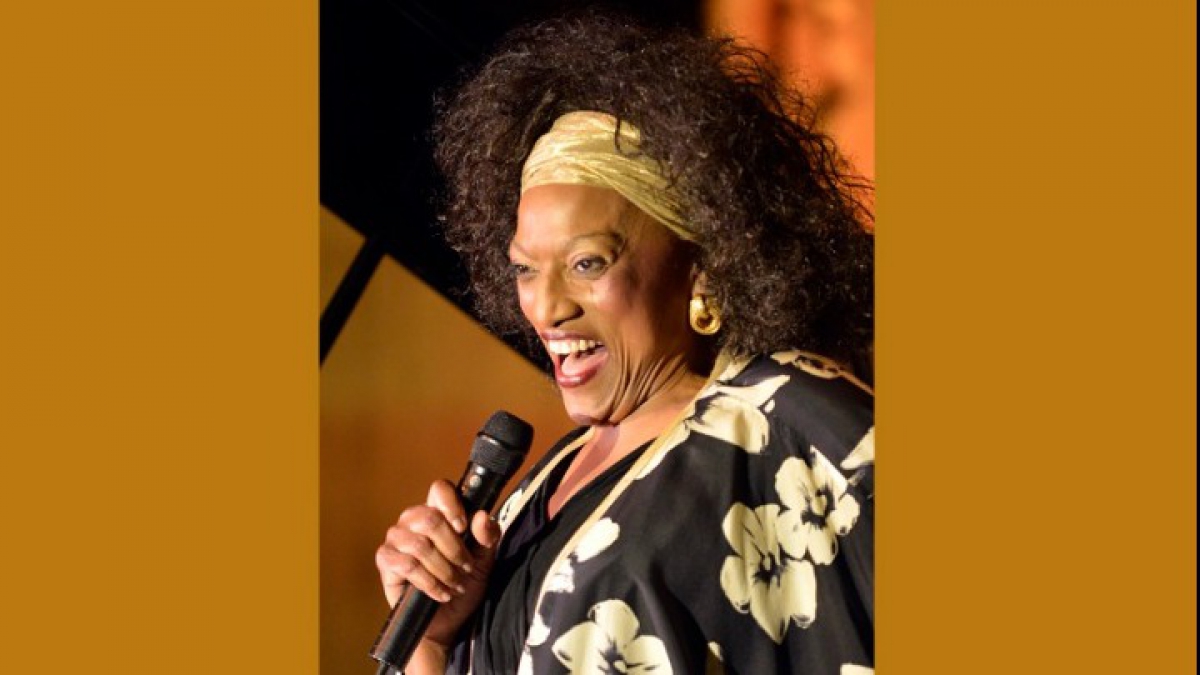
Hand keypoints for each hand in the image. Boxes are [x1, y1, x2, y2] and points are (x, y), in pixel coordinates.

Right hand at [375, 479, 502, 649]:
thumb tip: (482, 516)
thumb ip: (487, 536)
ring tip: (455, 584)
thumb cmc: (464, 582)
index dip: (452, 505)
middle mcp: (413, 519)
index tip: (464, 527)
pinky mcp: (385, 561)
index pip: (439, 489)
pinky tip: (440, 593)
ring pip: (419, 544)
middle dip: (454, 549)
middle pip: (430, 519)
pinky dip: (429, 582)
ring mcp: (396, 538)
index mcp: (438, 511)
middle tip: (465, 568)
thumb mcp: (485, 559)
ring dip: (443, 569)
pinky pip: (407, 565)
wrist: (448, 620)